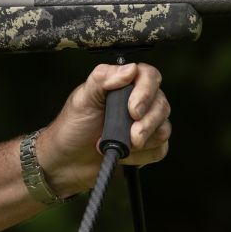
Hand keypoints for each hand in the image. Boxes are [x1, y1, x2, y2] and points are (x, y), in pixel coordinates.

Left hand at [35, 62, 171, 196]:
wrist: (67, 161)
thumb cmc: (72, 127)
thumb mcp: (82, 99)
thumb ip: (102, 78)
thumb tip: (129, 69)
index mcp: (124, 85)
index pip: (150, 77)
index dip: (146, 93)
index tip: (132, 110)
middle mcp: (138, 102)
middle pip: (161, 104)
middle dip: (146, 123)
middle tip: (129, 135)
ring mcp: (144, 125)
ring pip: (164, 128)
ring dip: (142, 140)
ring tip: (119, 144)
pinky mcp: (147, 147)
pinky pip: (160, 149)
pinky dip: (143, 155)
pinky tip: (126, 155)